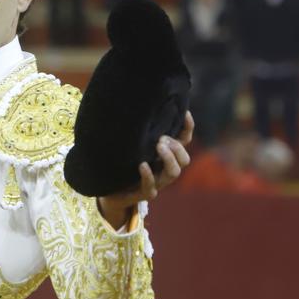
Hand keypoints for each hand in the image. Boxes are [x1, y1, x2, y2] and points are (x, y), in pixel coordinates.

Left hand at [98, 111, 194, 226]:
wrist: (111, 191)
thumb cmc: (123, 164)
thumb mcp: (133, 145)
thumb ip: (140, 131)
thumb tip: (138, 105)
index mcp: (165, 156)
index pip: (184, 141)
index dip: (187, 128)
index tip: (186, 113)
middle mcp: (164, 169)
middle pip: (184, 159)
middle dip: (176, 147)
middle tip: (161, 138)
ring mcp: (157, 183)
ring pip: (174, 173)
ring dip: (169, 158)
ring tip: (158, 146)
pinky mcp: (144, 193)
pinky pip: (150, 187)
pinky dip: (148, 175)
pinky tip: (142, 165)